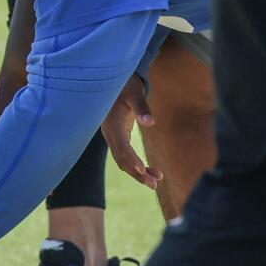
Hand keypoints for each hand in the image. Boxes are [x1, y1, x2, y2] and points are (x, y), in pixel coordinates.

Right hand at [100, 73, 161, 188]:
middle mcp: (109, 132)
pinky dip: (137, 164)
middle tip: (154, 184)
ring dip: (137, 172)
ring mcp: (112, 136)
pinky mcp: (118, 137)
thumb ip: (142, 107)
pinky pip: (125, 155)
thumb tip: (150, 122)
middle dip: (136, 172)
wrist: (115, 80)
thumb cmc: (126, 84)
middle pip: (121, 157)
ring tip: (155, 182)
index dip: (130, 158)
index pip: (120, 145)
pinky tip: (151, 171)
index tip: (141, 169)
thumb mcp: (134, 93)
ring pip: (122, 159)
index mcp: (111, 122)